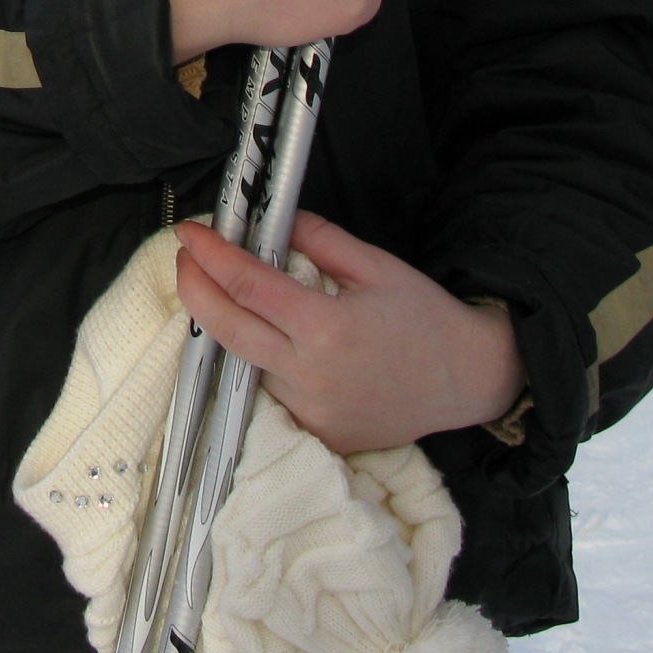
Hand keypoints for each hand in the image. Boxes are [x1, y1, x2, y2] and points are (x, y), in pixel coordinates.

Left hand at [174, 211, 526, 454]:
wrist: (467, 380)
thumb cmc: (426, 318)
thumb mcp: (377, 265)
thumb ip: (320, 239)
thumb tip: (276, 219)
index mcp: (325, 327)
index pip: (246, 285)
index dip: (211, 254)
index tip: (190, 230)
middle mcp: (309, 375)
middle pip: (224, 329)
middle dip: (193, 288)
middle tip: (185, 256)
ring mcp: (309, 411)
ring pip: (242, 363)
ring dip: (222, 323)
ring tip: (217, 288)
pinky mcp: (314, 432)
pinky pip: (267, 391)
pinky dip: (254, 358)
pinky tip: (257, 332)